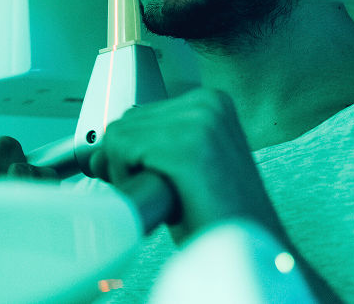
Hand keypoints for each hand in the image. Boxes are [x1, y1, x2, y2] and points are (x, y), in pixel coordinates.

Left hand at [88, 88, 282, 243]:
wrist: (254, 252)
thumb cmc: (218, 216)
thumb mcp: (185, 165)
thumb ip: (152, 143)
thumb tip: (99, 153)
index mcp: (211, 101)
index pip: (138, 115)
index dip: (136, 155)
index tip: (163, 179)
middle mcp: (207, 101)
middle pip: (125, 122)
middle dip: (132, 164)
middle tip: (170, 193)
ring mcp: (200, 119)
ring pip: (118, 136)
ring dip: (130, 175)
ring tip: (172, 196)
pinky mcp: (188, 144)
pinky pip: (120, 149)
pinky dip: (127, 180)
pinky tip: (164, 198)